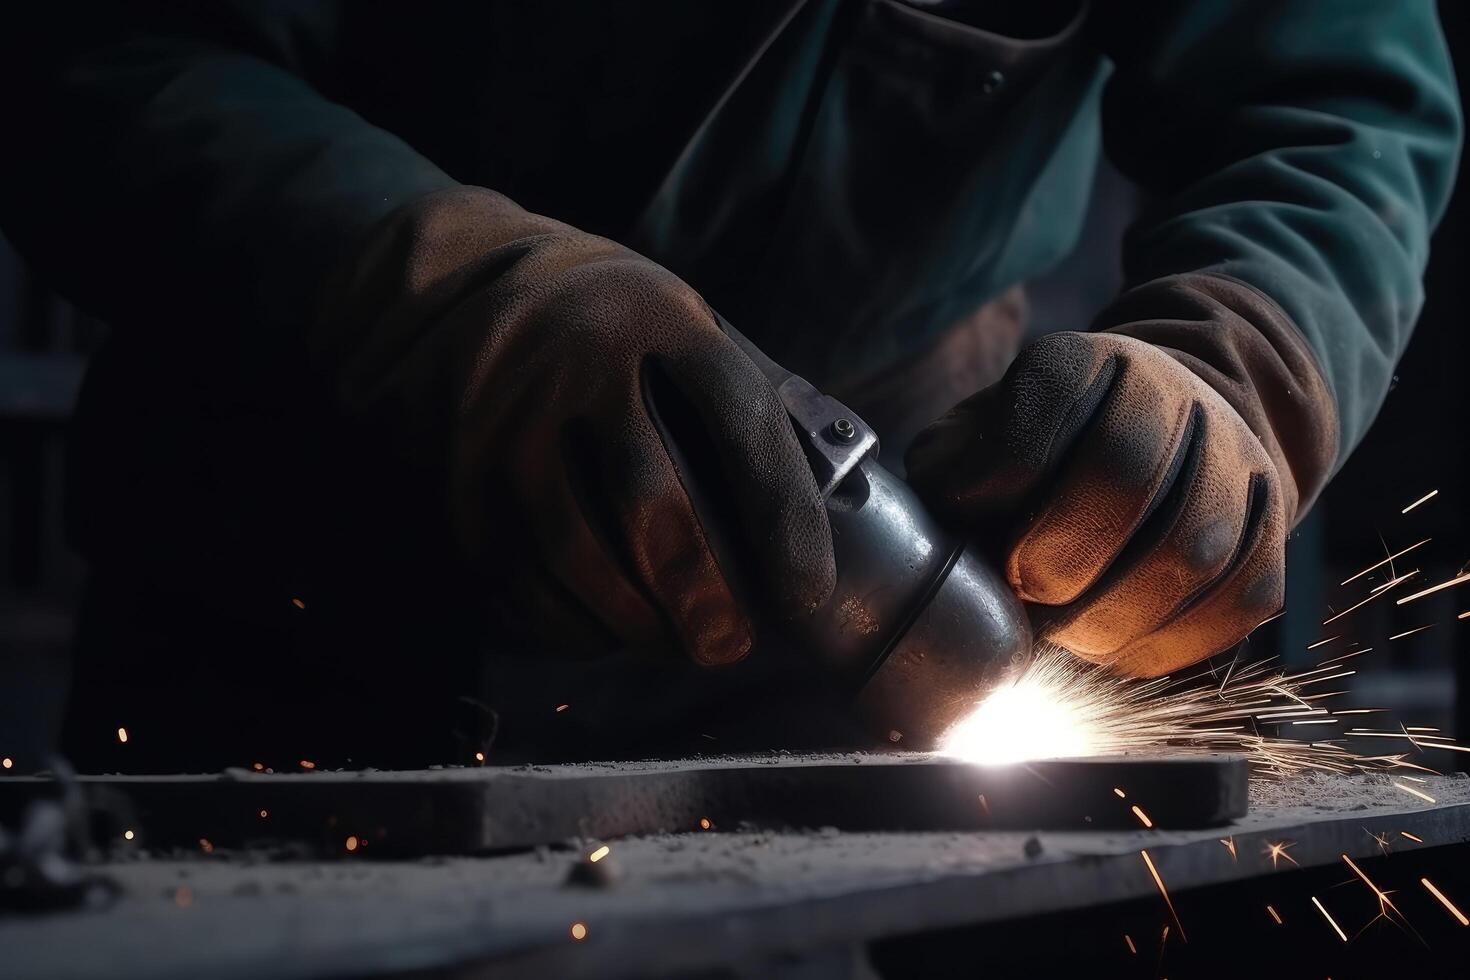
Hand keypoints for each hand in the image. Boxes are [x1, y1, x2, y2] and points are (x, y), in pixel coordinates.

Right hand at [312, 187, 833, 664]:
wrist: (468, 280)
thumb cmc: (616, 326)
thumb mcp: (684, 323)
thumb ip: (742, 395)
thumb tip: (829, 502)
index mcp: (662, 319)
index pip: (741, 421)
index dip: (783, 517)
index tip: (806, 593)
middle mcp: (579, 361)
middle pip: (647, 500)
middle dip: (698, 593)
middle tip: (728, 646)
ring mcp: (508, 414)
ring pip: (572, 549)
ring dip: (631, 621)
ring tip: (672, 648)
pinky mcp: (457, 465)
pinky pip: (512, 567)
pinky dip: (562, 618)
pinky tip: (600, 635)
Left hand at [906, 276, 1335, 674]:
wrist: (1171, 428)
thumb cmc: (1044, 450)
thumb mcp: (979, 437)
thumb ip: (954, 475)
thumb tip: (961, 532)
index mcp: (1083, 363)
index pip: (1043, 421)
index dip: (1006, 495)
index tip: (989, 540)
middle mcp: (1172, 394)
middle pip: (1125, 481)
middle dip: (1059, 564)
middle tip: (1028, 599)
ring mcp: (1236, 459)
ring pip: (1189, 551)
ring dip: (1111, 616)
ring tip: (1067, 632)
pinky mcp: (1274, 529)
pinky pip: (1236, 601)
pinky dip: (1169, 642)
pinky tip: (1120, 643)